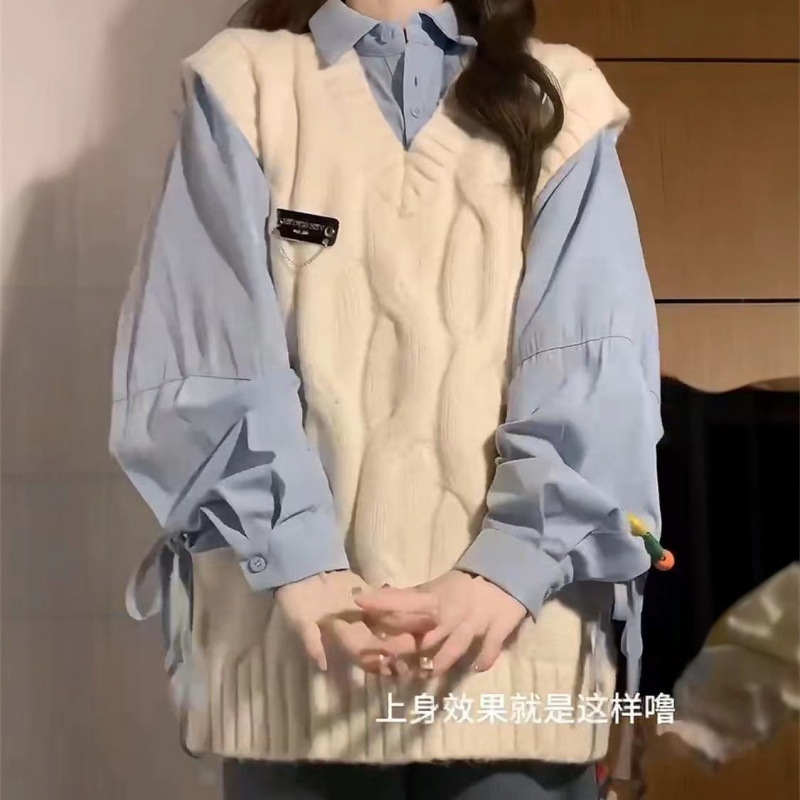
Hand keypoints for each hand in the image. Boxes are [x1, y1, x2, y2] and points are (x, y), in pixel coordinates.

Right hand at [274, 570, 436, 675]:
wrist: (300, 572)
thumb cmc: (297, 601)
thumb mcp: (300, 622)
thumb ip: (311, 642)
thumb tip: (322, 665)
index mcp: (342, 638)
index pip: (364, 653)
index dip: (378, 660)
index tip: (396, 663)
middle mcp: (357, 629)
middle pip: (382, 639)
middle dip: (400, 643)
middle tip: (422, 644)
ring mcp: (365, 612)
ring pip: (388, 621)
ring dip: (407, 622)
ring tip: (430, 621)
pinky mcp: (370, 594)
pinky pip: (387, 599)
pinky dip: (402, 600)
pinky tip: (421, 599)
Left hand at [354, 570, 526, 676]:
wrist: (504, 572)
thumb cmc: (462, 585)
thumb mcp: (434, 589)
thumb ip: (408, 599)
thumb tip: (374, 602)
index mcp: (434, 599)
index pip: (403, 601)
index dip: (381, 603)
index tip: (359, 603)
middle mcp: (450, 613)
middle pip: (423, 634)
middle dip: (402, 648)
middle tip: (383, 661)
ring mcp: (474, 623)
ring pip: (454, 646)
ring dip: (438, 662)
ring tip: (424, 674)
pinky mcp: (496, 629)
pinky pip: (489, 647)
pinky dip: (483, 658)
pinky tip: (475, 669)